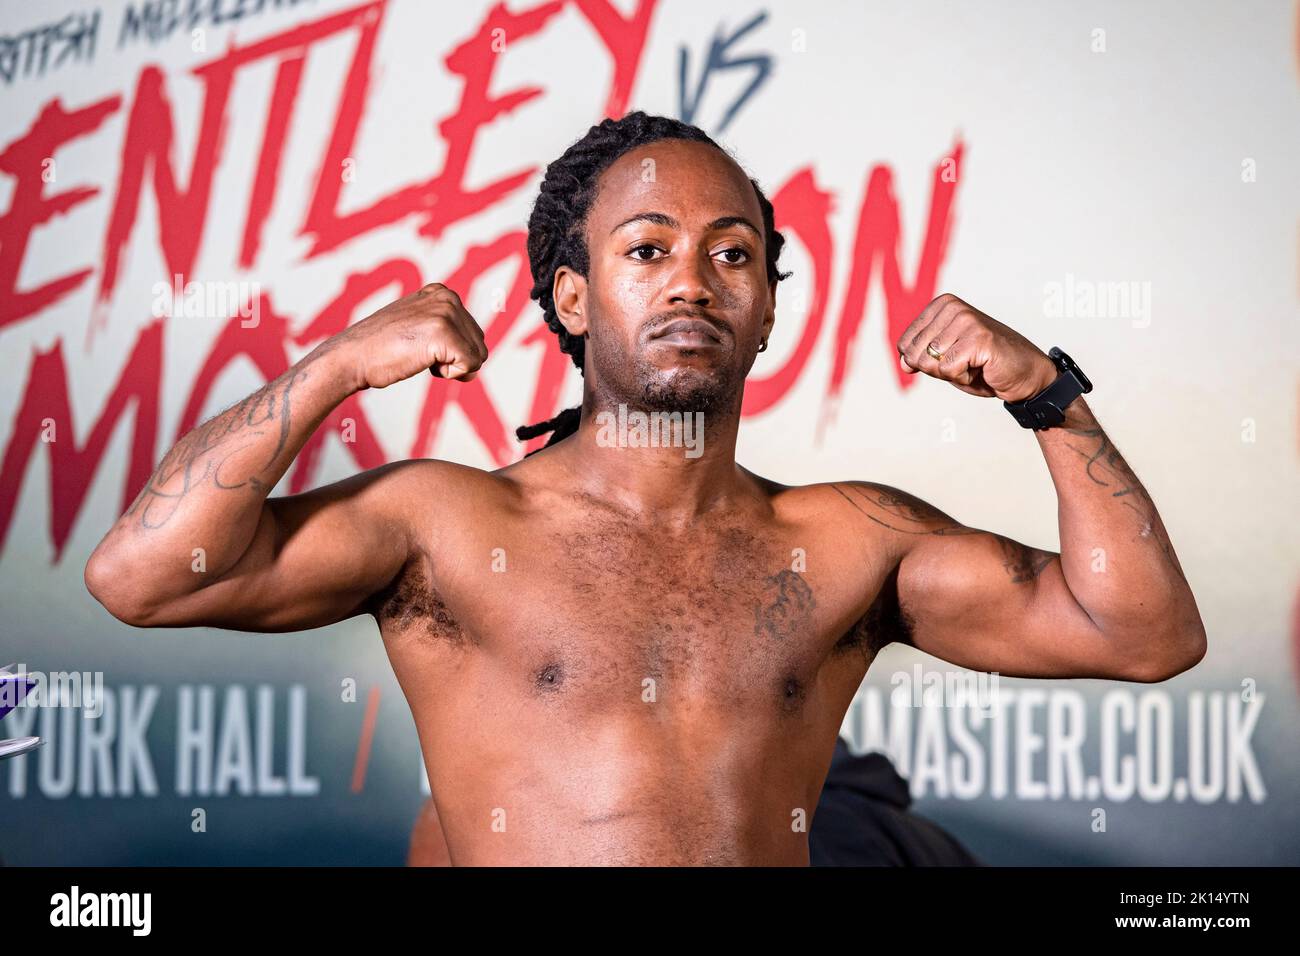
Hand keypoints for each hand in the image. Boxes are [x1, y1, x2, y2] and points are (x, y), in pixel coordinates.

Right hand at [325, 283, 488, 390]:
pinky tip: (424, 364)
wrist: (351, 357)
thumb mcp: (417, 326)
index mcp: (442, 292)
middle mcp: (447, 297)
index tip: (419, 346)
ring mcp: (446, 313)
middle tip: (418, 353)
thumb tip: (480, 358)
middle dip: (454, 360)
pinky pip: (470, 366)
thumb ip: (447, 331)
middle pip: (479, 345)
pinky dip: (449, 374)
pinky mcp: (444, 333)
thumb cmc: (381, 350)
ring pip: (478, 357)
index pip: (473, 334)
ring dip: (451, 368)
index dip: (451, 352)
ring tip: (419, 356)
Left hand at [896, 293, 1056, 401]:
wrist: (1024, 374)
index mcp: (941, 305)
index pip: (905, 343)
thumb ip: (920, 356)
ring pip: (930, 362)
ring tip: (974, 364)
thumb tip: (904, 362)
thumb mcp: (944, 359)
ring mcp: (966, 320)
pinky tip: (981, 368)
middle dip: (936, 369)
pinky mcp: (978, 338)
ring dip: (951, 373)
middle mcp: (952, 307)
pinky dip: (962, 378)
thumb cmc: (983, 366)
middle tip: (964, 363)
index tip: (951, 356)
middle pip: (915, 354)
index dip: (924, 362)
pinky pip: (948, 369)